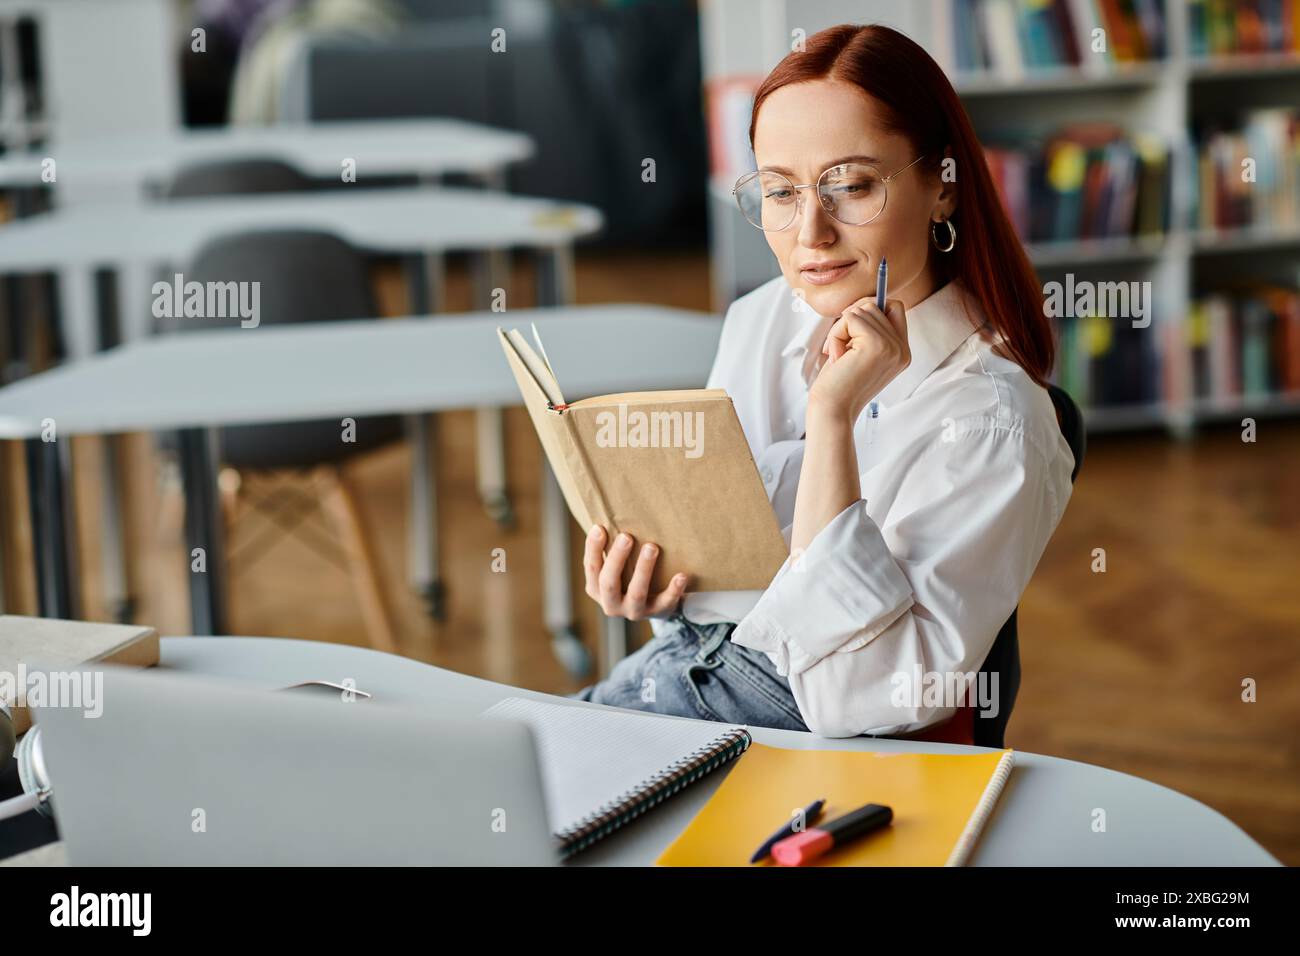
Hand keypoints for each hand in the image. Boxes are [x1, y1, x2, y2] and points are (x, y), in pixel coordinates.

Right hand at [583, 525, 688, 620]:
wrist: (654, 605)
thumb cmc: (629, 576)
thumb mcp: (616, 567)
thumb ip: (612, 549)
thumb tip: (613, 513)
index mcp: (597, 588)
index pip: (592, 568)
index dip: (593, 549)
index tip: (599, 527)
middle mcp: (611, 603)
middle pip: (609, 582)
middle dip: (617, 559)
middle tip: (626, 537)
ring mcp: (633, 610)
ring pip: (636, 592)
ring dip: (644, 569)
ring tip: (652, 547)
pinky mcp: (657, 612)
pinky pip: (666, 602)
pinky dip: (674, 590)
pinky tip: (681, 575)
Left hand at [810, 296, 910, 422]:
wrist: (833, 410)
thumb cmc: (839, 384)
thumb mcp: (860, 354)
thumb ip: (869, 331)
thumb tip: (863, 303)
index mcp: (902, 352)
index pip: (895, 308)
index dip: (871, 308)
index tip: (851, 325)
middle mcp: (902, 349)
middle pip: (876, 305)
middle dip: (850, 321)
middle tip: (842, 348)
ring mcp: (893, 347)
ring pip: (862, 309)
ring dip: (841, 330)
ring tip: (840, 355)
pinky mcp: (877, 345)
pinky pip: (850, 318)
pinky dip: (836, 335)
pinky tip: (837, 357)